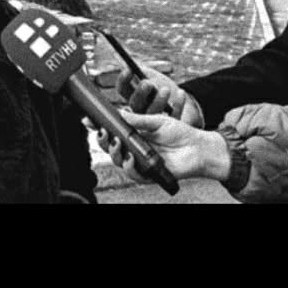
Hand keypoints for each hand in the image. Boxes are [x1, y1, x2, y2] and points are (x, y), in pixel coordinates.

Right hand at [96, 109, 228, 181]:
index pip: (112, 131)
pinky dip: (129, 166)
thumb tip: (119, 113)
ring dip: (114, 153)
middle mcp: (134, 148)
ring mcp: (140, 161)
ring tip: (117, 143)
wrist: (198, 147)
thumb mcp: (157, 120)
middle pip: (110, 147)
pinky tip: (130, 158)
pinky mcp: (148, 173)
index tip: (88, 120)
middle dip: (102, 140)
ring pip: (118, 161)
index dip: (98, 127)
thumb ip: (138, 119)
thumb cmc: (180, 133)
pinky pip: (133, 174)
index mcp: (134, 134)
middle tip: (102, 132)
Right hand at [115, 66, 203, 126]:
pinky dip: (178, 105)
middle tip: (147, 83)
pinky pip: (172, 117)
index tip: (129, 69)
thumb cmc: (161, 86)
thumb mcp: (152, 75)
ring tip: (166, 89)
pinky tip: (181, 93)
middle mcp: (139, 109)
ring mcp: (153, 119)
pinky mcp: (169, 125)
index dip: (124, 80)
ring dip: (159, 100)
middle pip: (135, 103)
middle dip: (140, 93)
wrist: (178, 101)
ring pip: (152, 113)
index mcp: (132, 95)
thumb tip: (131, 63)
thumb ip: (142, 70)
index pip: (122, 89)